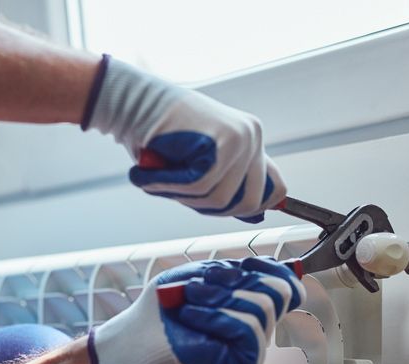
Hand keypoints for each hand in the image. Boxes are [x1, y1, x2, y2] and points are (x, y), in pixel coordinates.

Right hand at [83, 56, 284, 222]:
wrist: (133, 104)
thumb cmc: (159, 139)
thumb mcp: (201, 167)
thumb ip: (227, 186)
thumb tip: (257, 215)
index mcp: (251, 140)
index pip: (275, 190)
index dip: (249, 208)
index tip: (221, 209)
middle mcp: (252, 136)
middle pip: (249, 203)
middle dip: (211, 209)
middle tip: (180, 194)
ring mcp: (241, 137)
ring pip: (221, 199)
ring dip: (184, 197)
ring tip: (160, 180)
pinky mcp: (223, 141)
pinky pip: (201, 186)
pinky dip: (171, 186)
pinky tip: (152, 175)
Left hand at [87, 256, 304, 363]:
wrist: (138, 338)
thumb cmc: (164, 307)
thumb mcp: (199, 277)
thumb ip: (235, 271)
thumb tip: (278, 270)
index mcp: (249, 302)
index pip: (288, 284)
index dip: (272, 268)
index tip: (244, 264)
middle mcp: (258, 324)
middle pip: (279, 290)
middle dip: (238, 280)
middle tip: (198, 286)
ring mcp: (254, 345)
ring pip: (264, 306)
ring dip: (219, 296)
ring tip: (188, 301)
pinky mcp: (247, 363)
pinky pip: (250, 330)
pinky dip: (217, 316)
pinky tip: (191, 317)